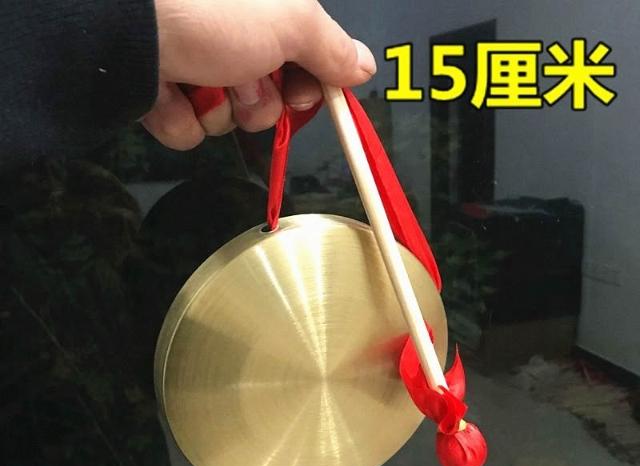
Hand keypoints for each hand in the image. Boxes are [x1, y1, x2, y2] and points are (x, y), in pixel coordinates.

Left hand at [143, 0, 376, 149]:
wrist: (128, 27)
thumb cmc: (215, 13)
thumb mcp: (291, 22)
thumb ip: (330, 48)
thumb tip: (364, 67)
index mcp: (262, 17)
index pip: (302, 66)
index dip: (306, 87)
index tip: (301, 95)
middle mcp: (229, 39)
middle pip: (266, 100)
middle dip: (257, 99)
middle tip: (241, 77)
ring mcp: (192, 67)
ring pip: (226, 119)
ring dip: (218, 108)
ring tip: (198, 78)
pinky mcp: (158, 93)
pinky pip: (186, 129)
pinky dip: (180, 117)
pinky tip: (168, 91)